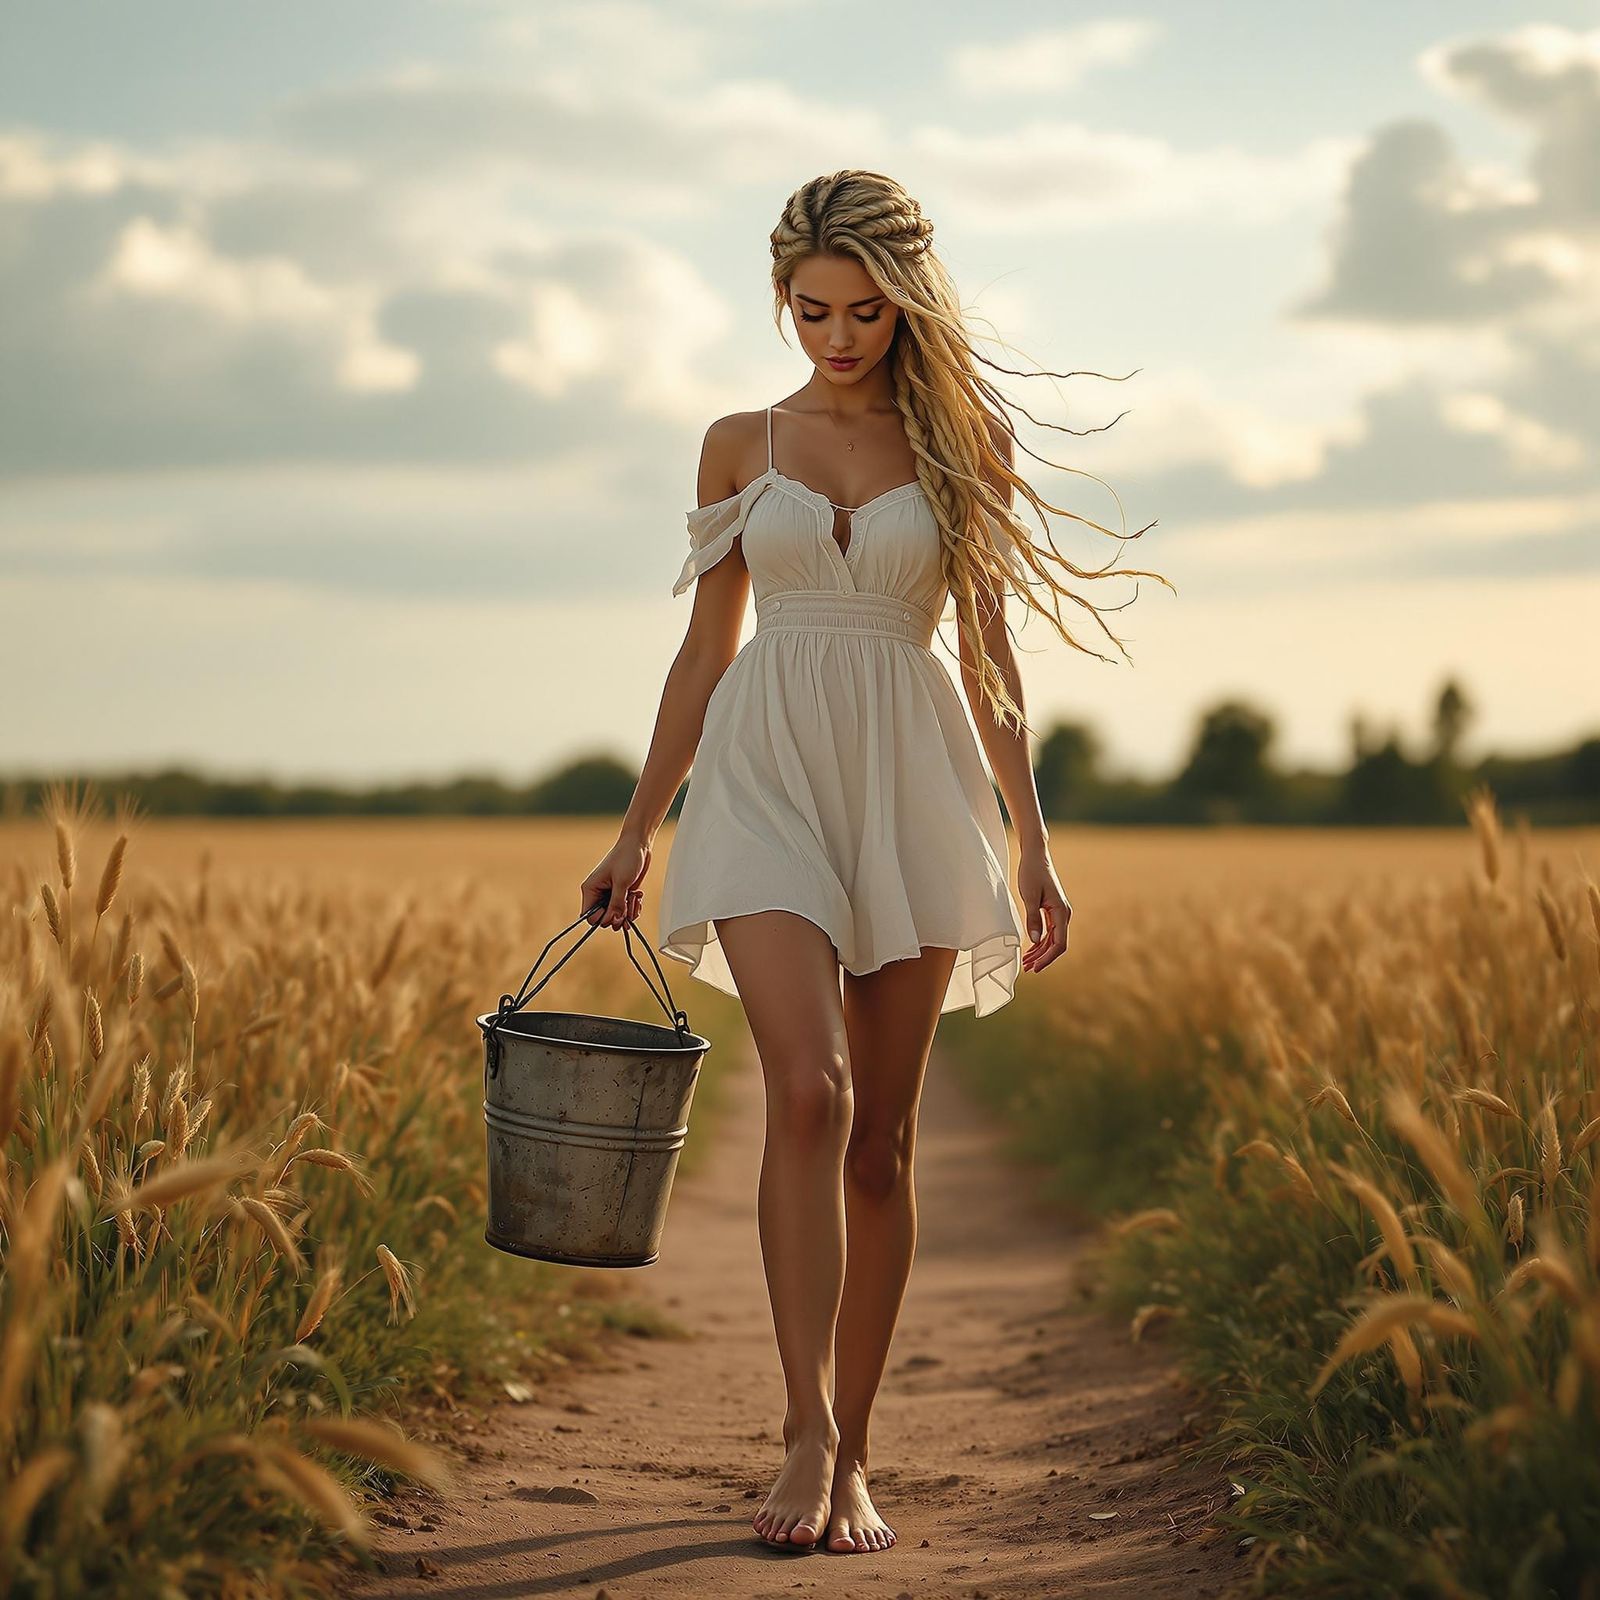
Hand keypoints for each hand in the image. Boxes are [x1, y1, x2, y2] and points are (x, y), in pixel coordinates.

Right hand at [580, 835, 650, 930]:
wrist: (638, 845)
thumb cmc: (626, 857)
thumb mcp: (622, 882)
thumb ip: (617, 904)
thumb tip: (614, 921)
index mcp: (591, 890)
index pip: (590, 917)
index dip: (603, 919)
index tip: (616, 913)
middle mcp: (599, 894)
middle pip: (605, 919)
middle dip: (619, 915)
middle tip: (627, 904)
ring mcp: (611, 896)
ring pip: (617, 916)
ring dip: (629, 911)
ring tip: (634, 897)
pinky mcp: (622, 895)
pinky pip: (626, 911)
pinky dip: (633, 907)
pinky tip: (637, 896)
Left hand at [1017, 846, 1070, 972]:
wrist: (1035, 856)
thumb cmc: (1031, 873)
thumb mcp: (1029, 896)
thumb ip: (1033, 918)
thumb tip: (1035, 940)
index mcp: (1061, 911)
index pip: (1059, 943)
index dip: (1048, 957)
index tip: (1035, 967)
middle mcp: (1064, 914)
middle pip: (1057, 944)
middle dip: (1043, 958)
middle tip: (1028, 969)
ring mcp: (1059, 913)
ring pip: (1053, 939)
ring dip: (1040, 952)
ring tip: (1026, 963)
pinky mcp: (1053, 910)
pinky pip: (1049, 932)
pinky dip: (1040, 942)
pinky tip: (1030, 949)